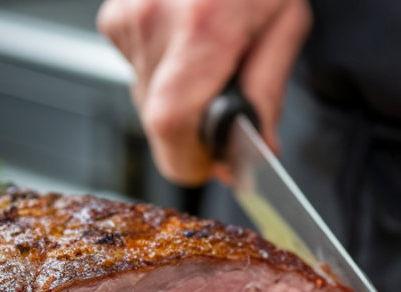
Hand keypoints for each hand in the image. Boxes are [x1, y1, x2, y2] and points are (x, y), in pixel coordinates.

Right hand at [97, 0, 311, 184]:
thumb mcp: (285, 22)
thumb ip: (267, 93)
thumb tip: (258, 147)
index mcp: (203, 28)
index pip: (171, 125)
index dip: (188, 160)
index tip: (209, 165)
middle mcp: (155, 22)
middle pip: (157, 122)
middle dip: (192, 133)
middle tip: (223, 111)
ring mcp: (129, 18)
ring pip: (146, 100)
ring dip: (179, 100)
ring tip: (208, 59)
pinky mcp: (115, 17)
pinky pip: (136, 71)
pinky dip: (162, 72)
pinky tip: (186, 43)